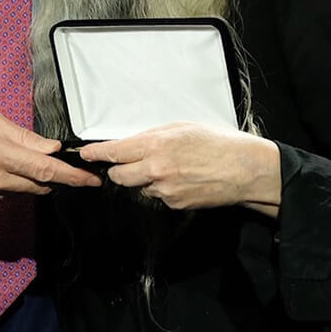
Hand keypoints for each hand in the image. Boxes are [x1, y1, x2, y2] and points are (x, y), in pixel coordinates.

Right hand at [0, 104, 100, 202]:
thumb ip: (18, 135)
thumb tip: (49, 148)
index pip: (44, 171)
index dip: (72, 177)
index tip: (93, 181)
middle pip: (36, 186)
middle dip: (53, 178)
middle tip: (63, 164)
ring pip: (18, 192)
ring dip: (27, 179)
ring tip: (15, 156)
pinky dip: (7, 183)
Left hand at [80, 123, 280, 215]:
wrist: (244, 169)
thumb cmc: (219, 144)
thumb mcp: (182, 127)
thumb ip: (154, 135)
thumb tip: (134, 142)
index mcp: (156, 145)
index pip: (114, 152)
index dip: (96, 154)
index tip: (86, 154)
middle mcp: (156, 169)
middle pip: (119, 176)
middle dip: (118, 170)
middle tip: (126, 163)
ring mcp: (164, 190)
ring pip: (140, 187)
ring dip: (145, 179)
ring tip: (172, 168)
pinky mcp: (175, 204)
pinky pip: (159, 197)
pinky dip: (164, 189)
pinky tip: (183, 179)